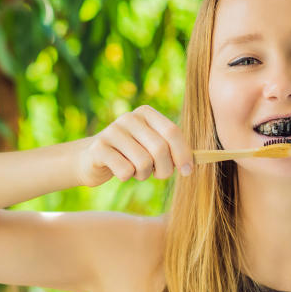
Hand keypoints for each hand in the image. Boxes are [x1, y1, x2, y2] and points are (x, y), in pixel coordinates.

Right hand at [76, 105, 194, 187]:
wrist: (91, 159)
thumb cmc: (130, 156)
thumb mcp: (151, 148)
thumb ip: (172, 149)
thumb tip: (199, 161)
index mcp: (146, 114)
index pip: (173, 132)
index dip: (183, 153)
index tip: (187, 171)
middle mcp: (130, 118)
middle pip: (160, 149)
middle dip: (164, 170)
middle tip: (157, 175)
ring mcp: (112, 131)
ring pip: (143, 162)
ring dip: (143, 175)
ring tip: (136, 172)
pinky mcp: (99, 148)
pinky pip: (125, 170)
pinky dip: (126, 177)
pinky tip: (119, 172)